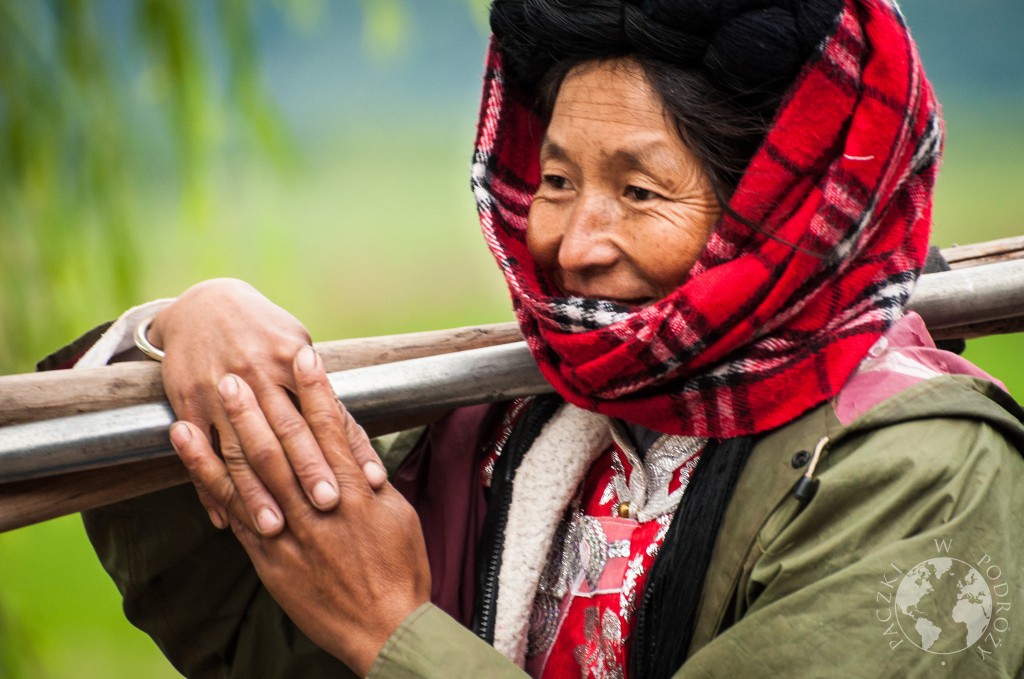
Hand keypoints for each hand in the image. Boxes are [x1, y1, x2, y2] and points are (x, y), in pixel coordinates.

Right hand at [150, 278, 386, 534]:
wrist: (203, 304)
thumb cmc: (264, 331)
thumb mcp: (296, 345)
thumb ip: (320, 389)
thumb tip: (350, 434)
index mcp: (289, 358)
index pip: (321, 411)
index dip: (342, 447)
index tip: (363, 482)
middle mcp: (254, 373)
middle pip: (283, 432)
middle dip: (305, 471)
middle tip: (326, 508)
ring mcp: (216, 388)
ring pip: (239, 450)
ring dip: (256, 492)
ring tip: (274, 527)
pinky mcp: (186, 401)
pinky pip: (200, 451)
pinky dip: (209, 487)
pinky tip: (223, 519)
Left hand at [170, 346, 429, 674]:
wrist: (385, 626)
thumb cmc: (400, 569)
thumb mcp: (398, 513)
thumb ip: (369, 476)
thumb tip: (351, 441)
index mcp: (355, 490)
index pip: (332, 426)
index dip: (316, 388)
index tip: (302, 355)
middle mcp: (319, 504)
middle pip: (284, 441)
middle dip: (262, 400)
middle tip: (242, 367)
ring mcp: (290, 530)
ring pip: (253, 468)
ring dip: (232, 425)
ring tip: (216, 391)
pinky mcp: (268, 555)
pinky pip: (231, 508)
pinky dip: (207, 474)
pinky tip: (189, 447)